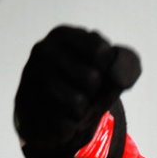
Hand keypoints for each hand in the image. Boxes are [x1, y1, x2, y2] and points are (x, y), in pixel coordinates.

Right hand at [13, 25, 139, 157]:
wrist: (55, 114)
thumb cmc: (88, 84)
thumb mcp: (112, 69)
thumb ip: (126, 64)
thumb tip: (118, 77)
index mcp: (63, 35)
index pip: (102, 53)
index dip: (108, 69)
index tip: (98, 70)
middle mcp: (43, 51)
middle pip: (92, 78)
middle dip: (96, 92)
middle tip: (85, 91)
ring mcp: (32, 77)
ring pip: (78, 102)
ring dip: (85, 109)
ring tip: (75, 102)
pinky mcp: (30, 106)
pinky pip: (66, 122)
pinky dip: (72, 123)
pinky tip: (62, 114)